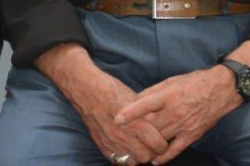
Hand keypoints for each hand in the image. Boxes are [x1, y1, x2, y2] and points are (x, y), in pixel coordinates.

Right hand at [34, 44, 167, 164]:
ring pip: (132, 162)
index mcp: (135, 122)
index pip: (157, 145)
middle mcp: (123, 135)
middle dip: (151, 153)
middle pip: (146, 157)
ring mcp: (111, 143)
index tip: (162, 141)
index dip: (162, 145)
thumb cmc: (113, 91)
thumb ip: (147, 115)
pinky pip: (118, 161)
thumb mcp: (135, 99)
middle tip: (151, 146)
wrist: (88, 92)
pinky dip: (125, 157)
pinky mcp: (102, 146)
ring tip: (139, 148)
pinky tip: (126, 148)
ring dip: (137, 157)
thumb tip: (160, 123)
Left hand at [115, 66, 240, 164]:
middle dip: (136, 131)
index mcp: (169, 95)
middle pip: (150, 126)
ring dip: (146, 145)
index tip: (117, 119)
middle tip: (124, 136)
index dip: (131, 112)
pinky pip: (174, 150)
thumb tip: (134, 100)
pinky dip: (163, 157)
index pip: (146, 104)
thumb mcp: (172, 81)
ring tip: (134, 149)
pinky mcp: (191, 136)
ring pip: (159, 140)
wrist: (221, 90)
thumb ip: (153, 91)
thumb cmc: (194, 83)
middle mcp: (175, 111)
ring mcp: (184, 125)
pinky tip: (154, 160)